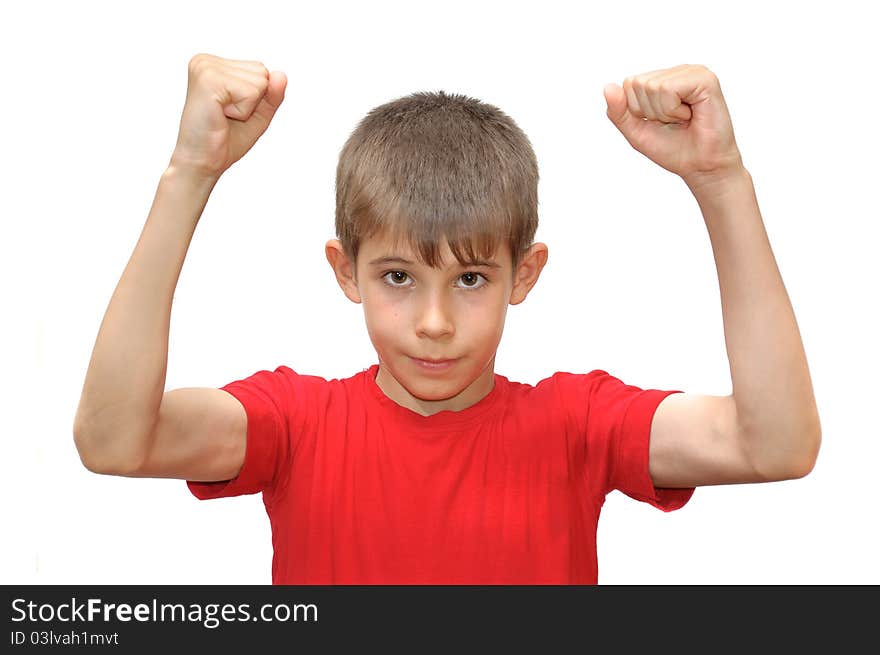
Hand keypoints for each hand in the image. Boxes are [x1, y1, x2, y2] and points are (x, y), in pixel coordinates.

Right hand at [170, 53, 286, 179]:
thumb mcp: (257, 114)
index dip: (255, 99)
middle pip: (262, 73)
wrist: (202, 162)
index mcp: (214, 64)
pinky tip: (221, 115)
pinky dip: (242, 111)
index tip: (230, 112)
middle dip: (252, 102)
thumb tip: (281, 74)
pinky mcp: (209, 80)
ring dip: (246, 107)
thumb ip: (272, 94)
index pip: (260, 71)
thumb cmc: (225, 140)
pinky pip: (251, 92)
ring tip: (222, 116)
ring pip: (259, 82)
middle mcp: (206, 61)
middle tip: (226, 116)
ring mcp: (205, 67)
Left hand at [604, 64, 743, 186]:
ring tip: (683, 119)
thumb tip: (607, 87)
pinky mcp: (704, 79)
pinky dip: (673, 110)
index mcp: (662, 80)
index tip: (660, 122)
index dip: (637, 111)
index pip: (628, 84)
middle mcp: (677, 72)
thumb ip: (619, 112)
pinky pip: (668, 89)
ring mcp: (692, 72)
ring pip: (652, 86)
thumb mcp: (636, 132)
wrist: (700, 166)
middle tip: (674, 122)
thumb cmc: (673, 149)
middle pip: (638, 84)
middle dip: (650, 111)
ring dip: (664, 112)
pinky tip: (690, 114)